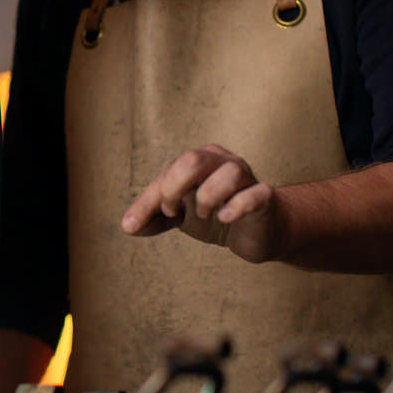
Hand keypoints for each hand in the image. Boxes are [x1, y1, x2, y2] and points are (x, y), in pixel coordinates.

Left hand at [120, 144, 283, 263]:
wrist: (258, 232)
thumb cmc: (216, 215)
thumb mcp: (180, 216)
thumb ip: (154, 217)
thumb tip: (127, 227)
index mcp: (198, 160)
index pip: (167, 173)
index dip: (147, 201)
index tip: (131, 226)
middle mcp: (222, 161)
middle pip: (193, 160)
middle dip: (173, 189)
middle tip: (173, 212)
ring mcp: (247, 176)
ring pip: (228, 174)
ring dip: (207, 199)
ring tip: (204, 214)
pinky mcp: (265, 197)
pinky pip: (254, 195)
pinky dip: (236, 207)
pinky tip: (225, 218)